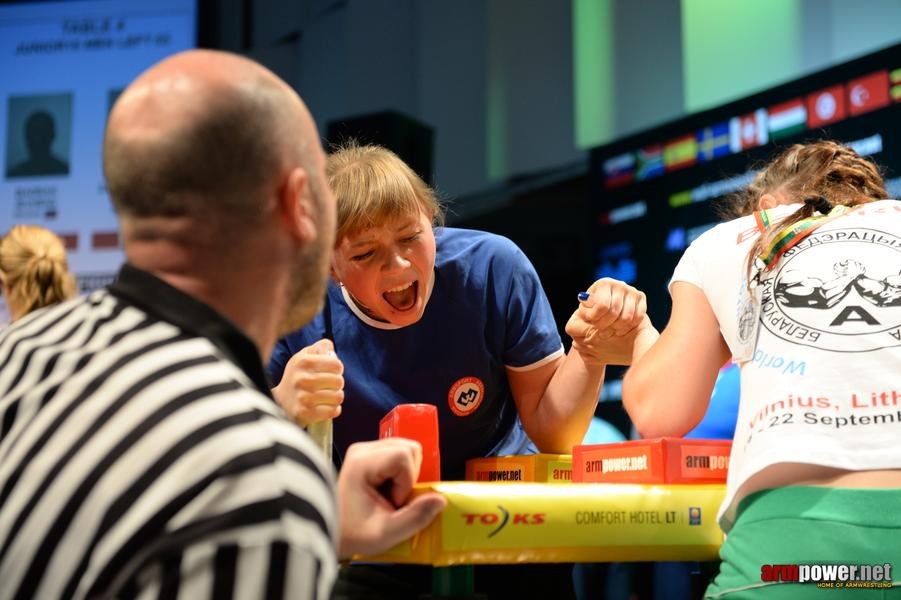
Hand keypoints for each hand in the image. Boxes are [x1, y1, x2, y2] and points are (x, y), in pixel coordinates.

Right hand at [271, 339, 343, 426]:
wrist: (281, 401)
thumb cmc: (298, 376)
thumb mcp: (304, 356)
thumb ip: (320, 347)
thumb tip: (330, 348)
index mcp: (303, 361)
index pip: (336, 365)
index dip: (337, 369)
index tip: (330, 372)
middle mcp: (302, 379)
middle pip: (339, 381)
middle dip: (337, 384)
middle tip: (329, 385)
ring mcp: (303, 398)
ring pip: (338, 397)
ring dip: (336, 397)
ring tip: (327, 396)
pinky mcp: (305, 414)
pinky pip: (333, 411)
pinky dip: (334, 409)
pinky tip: (326, 406)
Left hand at [337, 438, 446, 557]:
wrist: (328, 532)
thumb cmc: (352, 534)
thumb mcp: (385, 533)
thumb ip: (416, 517)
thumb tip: (441, 500)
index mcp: (362, 463)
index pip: (403, 456)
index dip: (406, 481)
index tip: (391, 503)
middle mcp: (363, 449)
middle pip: (408, 448)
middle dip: (410, 476)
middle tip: (393, 499)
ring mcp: (364, 450)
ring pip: (406, 449)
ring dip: (406, 475)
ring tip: (389, 496)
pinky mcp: (367, 454)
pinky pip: (398, 455)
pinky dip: (401, 474)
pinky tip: (386, 491)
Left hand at [565, 278, 647, 365]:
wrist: (611, 314)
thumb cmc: (594, 314)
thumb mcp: (585, 312)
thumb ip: (584, 310)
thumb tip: (583, 299)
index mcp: (603, 284)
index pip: (602, 305)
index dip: (596, 318)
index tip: (592, 323)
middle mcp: (619, 284)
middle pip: (614, 312)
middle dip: (606, 325)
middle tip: (600, 331)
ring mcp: (631, 290)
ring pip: (627, 317)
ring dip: (617, 328)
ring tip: (610, 332)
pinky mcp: (641, 297)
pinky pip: (638, 317)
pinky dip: (628, 327)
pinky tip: (620, 331)